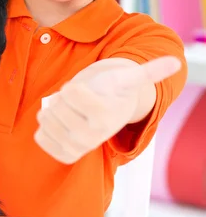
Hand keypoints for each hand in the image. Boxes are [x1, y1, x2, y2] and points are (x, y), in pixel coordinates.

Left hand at [34, 56, 181, 163]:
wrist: (108, 112)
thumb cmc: (113, 90)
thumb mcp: (127, 77)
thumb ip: (149, 71)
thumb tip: (175, 62)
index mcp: (105, 117)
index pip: (70, 92)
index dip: (74, 87)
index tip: (86, 91)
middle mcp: (92, 137)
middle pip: (56, 107)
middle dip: (62, 97)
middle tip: (76, 101)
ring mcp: (77, 147)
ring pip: (45, 120)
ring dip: (50, 110)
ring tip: (67, 110)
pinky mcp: (65, 154)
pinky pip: (40, 138)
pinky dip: (43, 128)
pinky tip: (56, 123)